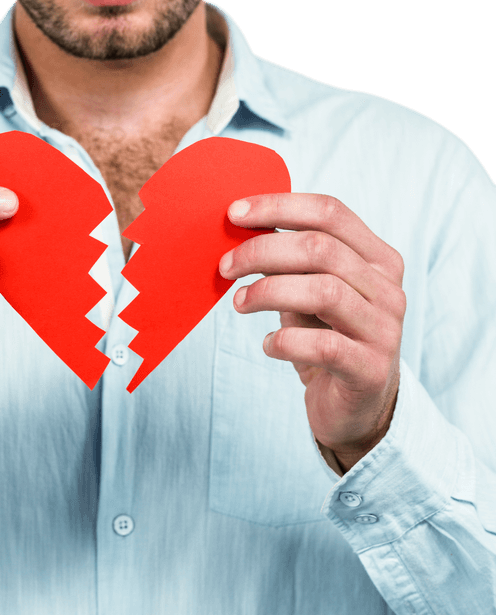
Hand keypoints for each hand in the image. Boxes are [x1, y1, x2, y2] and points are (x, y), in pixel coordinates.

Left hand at [219, 194, 405, 472]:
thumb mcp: (310, 289)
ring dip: (269, 292)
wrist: (354, 407)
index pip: (330, 212)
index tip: (234, 213)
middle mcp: (389, 289)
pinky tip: (267, 344)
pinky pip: (323, 345)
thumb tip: (240, 226)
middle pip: (321, 248)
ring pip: (324, 291)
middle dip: (262, 251)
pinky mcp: (371, 370)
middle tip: (225, 266)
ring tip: (240, 302)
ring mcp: (385, 330)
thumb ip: (290, 259)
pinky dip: (284, 340)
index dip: (278, 206)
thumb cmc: (324, 336)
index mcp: (378, 258)